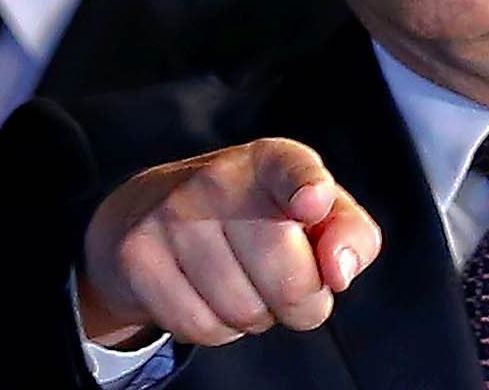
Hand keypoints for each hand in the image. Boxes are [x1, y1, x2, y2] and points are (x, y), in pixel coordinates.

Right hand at [77, 138, 381, 347]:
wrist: (146, 212)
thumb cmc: (252, 216)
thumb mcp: (310, 213)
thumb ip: (350, 235)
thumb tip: (338, 272)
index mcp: (271, 160)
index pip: (293, 170)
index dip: (307, 189)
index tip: (311, 204)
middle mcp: (219, 178)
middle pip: (290, 281)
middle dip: (300, 301)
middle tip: (281, 280)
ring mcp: (171, 215)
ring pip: (244, 313)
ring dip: (253, 315)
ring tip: (235, 278)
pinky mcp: (138, 256)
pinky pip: (200, 328)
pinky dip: (213, 327)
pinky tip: (201, 291)